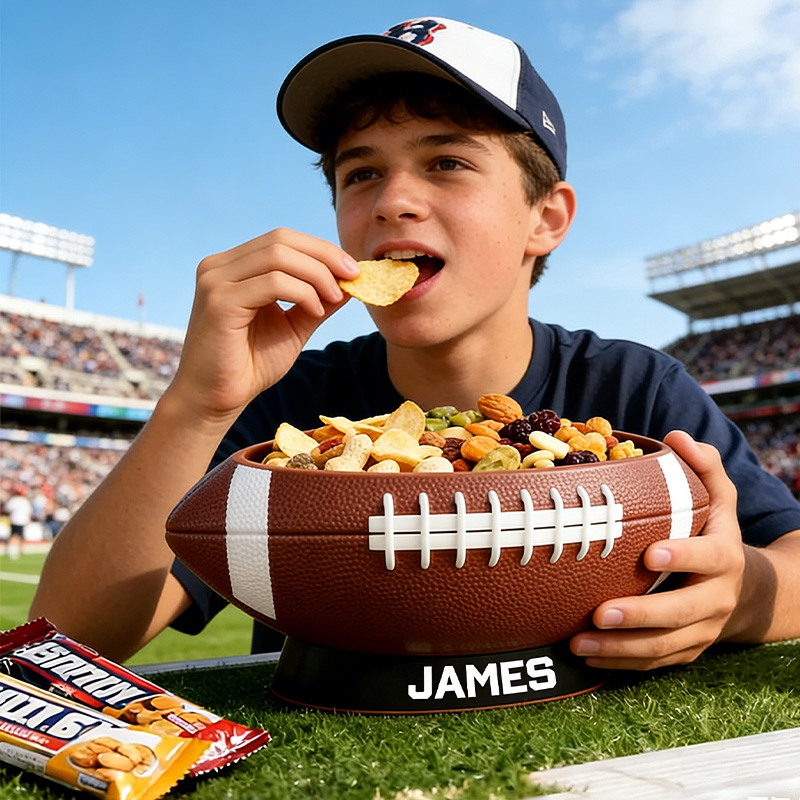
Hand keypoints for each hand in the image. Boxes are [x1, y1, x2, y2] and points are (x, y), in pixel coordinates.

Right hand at [167, 228, 358, 425]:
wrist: (215, 400)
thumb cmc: (249, 366)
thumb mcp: (293, 326)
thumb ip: (317, 301)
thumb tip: (350, 280)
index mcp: (234, 267)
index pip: (282, 239)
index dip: (321, 249)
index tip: (352, 270)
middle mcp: (219, 266)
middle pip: (281, 240)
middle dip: (324, 256)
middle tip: (352, 278)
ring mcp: (216, 281)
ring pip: (278, 256)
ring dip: (317, 275)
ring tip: (334, 299)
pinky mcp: (219, 301)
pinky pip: (272, 282)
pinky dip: (302, 293)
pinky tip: (315, 312)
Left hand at [570, 430, 744, 669]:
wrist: (746, 590)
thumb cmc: (716, 533)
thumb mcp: (720, 496)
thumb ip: (703, 465)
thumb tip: (676, 438)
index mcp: (724, 556)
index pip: (709, 557)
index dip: (683, 557)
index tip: (649, 554)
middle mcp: (716, 598)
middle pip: (682, 613)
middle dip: (640, 616)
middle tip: (599, 613)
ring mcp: (702, 630)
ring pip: (664, 647)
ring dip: (621, 648)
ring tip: (580, 643)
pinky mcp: (686, 651)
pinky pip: (655, 663)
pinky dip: (621, 662)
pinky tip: (588, 656)